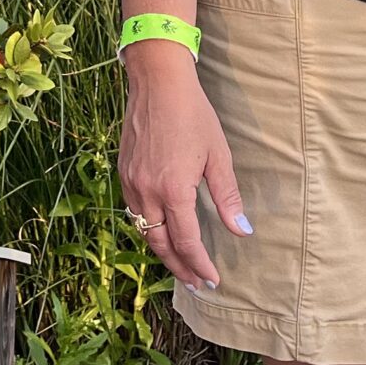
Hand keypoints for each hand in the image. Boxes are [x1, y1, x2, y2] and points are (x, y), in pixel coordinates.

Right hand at [117, 43, 250, 292]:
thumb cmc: (193, 114)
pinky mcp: (123, 171)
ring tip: (180, 263)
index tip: (212, 280)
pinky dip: (148, 227)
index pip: (187, 241)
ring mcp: (131, 181)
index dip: (200, 264)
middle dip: (179, 267)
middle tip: (196, 282)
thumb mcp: (218, 155)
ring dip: (162, 250)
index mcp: (173, 189)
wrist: (158, 82)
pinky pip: (134, 210)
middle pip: (160, 244)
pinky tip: (161, 229)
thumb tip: (242, 231)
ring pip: (144, 229)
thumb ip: (227, 196)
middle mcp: (147, 191)